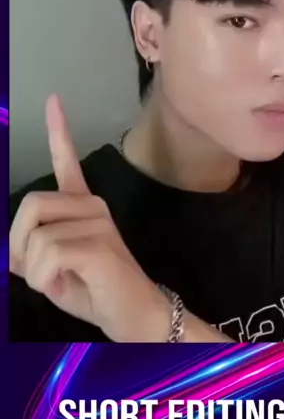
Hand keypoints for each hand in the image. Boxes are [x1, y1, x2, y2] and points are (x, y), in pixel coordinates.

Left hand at [9, 95, 170, 341]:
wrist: (135, 318)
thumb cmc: (95, 293)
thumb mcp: (52, 272)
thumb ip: (30, 254)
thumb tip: (8, 251)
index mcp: (82, 207)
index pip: (67, 162)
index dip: (58, 130)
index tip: (53, 100)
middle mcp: (92, 205)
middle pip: (31, 204)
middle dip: (19, 244)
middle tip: (37, 272)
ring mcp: (98, 221)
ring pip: (37, 235)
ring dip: (34, 271)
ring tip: (59, 282)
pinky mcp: (99, 243)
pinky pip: (49, 253)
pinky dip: (44, 278)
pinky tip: (63, 285)